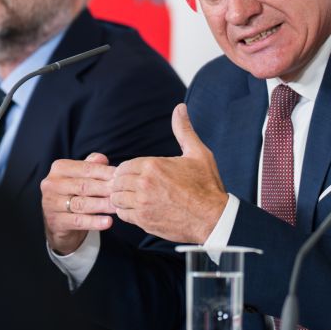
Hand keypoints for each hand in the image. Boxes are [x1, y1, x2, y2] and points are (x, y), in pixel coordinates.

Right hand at [41, 153, 115, 254]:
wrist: (58, 222)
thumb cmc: (73, 194)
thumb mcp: (80, 177)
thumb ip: (90, 166)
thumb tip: (102, 159)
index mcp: (59, 169)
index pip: (85, 169)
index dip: (105, 172)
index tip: (121, 177)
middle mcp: (52, 184)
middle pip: (83, 186)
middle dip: (105, 189)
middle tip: (122, 193)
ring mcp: (51, 203)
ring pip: (81, 204)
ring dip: (102, 205)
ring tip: (117, 207)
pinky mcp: (55, 221)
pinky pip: (78, 221)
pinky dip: (94, 222)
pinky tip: (108, 222)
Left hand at [109, 105, 226, 243]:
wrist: (213, 218)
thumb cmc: (207, 187)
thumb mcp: (198, 153)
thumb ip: (184, 130)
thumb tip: (179, 109)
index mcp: (153, 166)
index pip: (124, 166)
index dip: (128, 170)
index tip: (136, 174)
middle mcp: (144, 184)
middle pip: (117, 181)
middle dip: (123, 182)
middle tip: (134, 186)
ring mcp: (142, 204)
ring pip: (116, 198)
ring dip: (122, 197)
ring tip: (135, 197)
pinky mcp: (144, 221)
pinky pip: (122, 215)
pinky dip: (126, 212)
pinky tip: (138, 209)